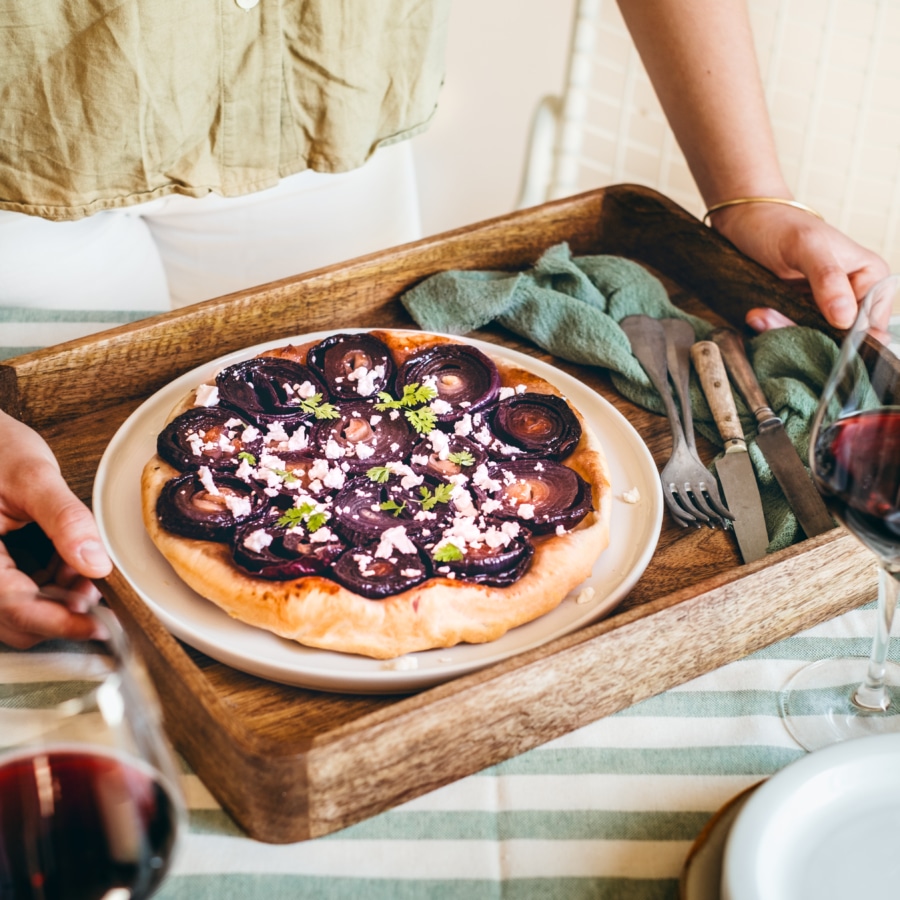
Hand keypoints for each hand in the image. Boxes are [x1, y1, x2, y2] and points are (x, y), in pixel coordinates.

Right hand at [0, 409, 111, 647]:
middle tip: (101, 592)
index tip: (97, 625)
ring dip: (57, 600)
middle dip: (62, 611)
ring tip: (88, 573)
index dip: (58, 622)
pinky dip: (47, 587)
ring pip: (17, 611)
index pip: (13, 608)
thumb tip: (96, 563)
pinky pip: (16, 593)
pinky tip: (69, 566)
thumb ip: (65, 519)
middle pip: (14, 619)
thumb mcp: (32, 475)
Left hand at [709, 203, 890, 331]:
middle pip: (838, 338)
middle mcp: (854, 296)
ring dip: (783, 331)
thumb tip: (845, 318)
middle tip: (769, 319)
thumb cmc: (781, 226)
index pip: (869, 326)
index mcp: (871, 278)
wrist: (749, 222)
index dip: (843, 337)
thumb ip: (828, 279)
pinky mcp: (799, 315)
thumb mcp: (806, 247)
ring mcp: (825, 309)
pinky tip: (757, 315)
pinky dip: (773, 329)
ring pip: (812, 340)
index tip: (809, 331)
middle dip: (804, 335)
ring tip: (760, 315)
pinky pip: (791, 334)